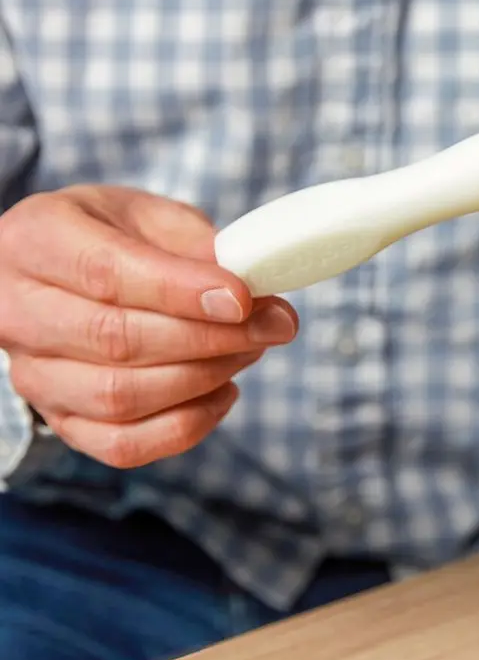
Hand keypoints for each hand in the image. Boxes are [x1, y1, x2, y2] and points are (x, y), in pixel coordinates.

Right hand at [0, 185, 297, 468]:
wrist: (63, 274)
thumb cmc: (111, 236)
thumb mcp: (148, 215)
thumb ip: (194, 246)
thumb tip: (253, 289)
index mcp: (36, 240)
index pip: (105, 273)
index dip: (181, 291)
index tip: (243, 299)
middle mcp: (17, 310)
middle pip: (116, 339)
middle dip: (210, 337)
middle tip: (273, 324)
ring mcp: (32, 373)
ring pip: (119, 397)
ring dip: (204, 377)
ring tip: (250, 348)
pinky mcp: (59, 419)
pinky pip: (122, 445)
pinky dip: (186, 426)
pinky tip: (223, 391)